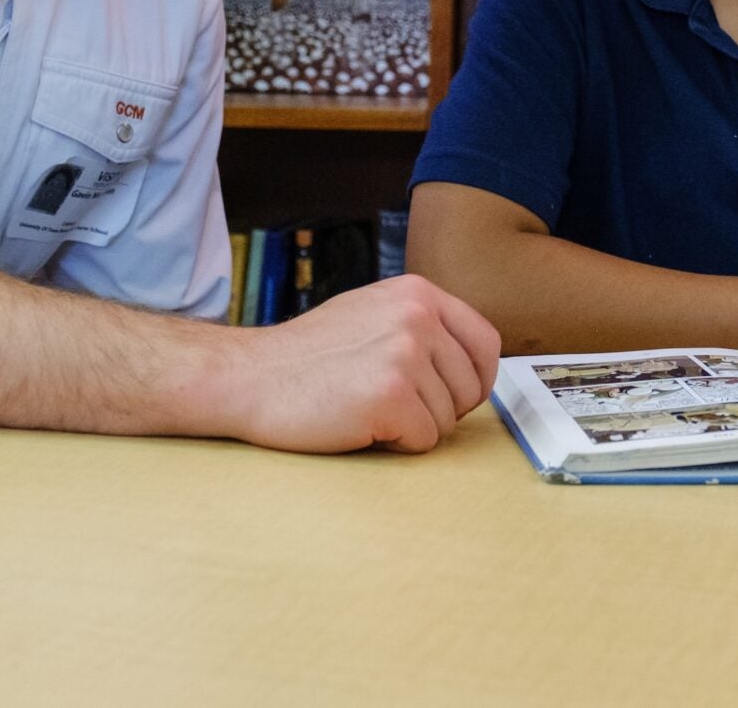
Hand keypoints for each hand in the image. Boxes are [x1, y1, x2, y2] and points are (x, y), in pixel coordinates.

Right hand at [212, 275, 501, 454]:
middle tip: (396, 407)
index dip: (476, 378)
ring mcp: (405, 354)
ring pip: (447, 419)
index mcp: (417, 292)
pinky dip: (397, 444)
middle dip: (441, 409)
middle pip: (470, 387)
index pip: (486, 342)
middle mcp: (417, 316)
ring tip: (367, 408)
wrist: (251, 375)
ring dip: (413, 427)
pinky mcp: (391, 395)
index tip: (457, 395)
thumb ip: (420, 325)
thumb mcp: (372, 312)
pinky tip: (361, 424)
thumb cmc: (306, 355)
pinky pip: (423, 441)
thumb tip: (468, 360)